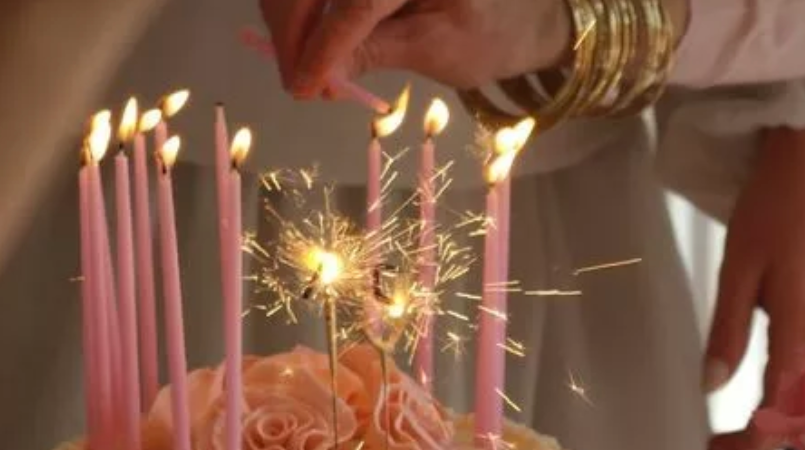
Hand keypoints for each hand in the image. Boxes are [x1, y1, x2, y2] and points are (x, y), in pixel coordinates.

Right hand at [259, 0, 573, 95]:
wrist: (514, 8)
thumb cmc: (485, 32)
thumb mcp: (435, 48)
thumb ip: (377, 53)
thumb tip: (322, 76)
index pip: (360, 1)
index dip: (324, 44)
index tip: (302, 86)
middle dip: (294, 26)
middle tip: (295, 82)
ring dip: (290, 17)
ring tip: (297, 68)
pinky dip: (300, 8)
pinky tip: (303, 42)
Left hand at [705, 121, 804, 449]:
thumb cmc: (772, 204)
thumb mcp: (738, 268)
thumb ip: (728, 333)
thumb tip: (711, 389)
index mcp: (804, 324)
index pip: (783, 405)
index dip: (753, 441)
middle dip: (768, 440)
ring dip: (790, 423)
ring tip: (745, 434)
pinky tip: (783, 400)